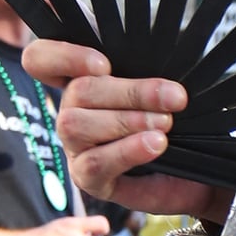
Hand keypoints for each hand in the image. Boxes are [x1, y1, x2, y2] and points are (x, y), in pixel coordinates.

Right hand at [23, 40, 214, 218]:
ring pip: (77, 125)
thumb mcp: (160, 89)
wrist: (195, 170)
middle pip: (77, 91)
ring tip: (165, 124)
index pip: (41, 59)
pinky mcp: (88, 178)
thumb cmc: (176, 121)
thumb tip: (153, 63)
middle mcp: (71, 111)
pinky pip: (95, 162)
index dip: (63, 56)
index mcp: (80, 79)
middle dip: (130, 92)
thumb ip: (146, 68)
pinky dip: (127, 150)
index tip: (103, 64)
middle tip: (174, 98)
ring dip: (127, 121)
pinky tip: (155, 144)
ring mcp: (75, 146)